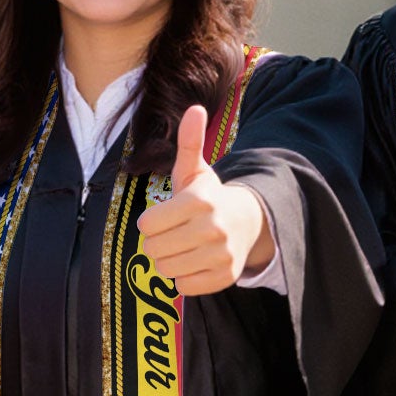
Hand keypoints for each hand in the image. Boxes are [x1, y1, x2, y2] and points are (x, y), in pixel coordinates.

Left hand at [134, 105, 271, 295]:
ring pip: (166, 270)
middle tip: (173, 234)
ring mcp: (221, 255)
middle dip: (157, 242)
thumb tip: (195, 108)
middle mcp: (213, 229)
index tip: (164, 217)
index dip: (150, 223)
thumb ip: (189, 142)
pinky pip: (183, 286)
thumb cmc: (209, 197)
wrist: (247, 222)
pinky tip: (194, 261)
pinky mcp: (225, 277)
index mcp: (200, 201)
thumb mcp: (195, 170)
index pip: (147, 225)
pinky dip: (183, 277)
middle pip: (154, 249)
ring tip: (183, 247)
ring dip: (168, 260)